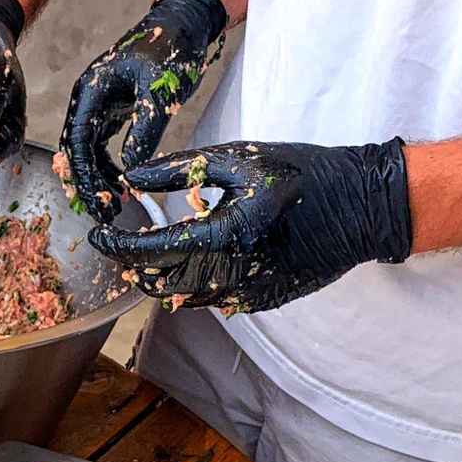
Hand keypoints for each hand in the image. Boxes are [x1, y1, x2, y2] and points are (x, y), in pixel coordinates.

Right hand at [57, 0, 227, 222]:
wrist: (181, 25)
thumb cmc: (168, 47)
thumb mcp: (158, 93)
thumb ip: (144, 132)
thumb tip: (132, 171)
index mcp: (90, 91)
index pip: (77, 142)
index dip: (84, 176)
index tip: (95, 201)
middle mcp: (88, 100)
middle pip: (76, 151)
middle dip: (87, 184)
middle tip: (103, 212)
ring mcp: (98, 105)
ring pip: (87, 151)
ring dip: (97, 178)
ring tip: (115, 204)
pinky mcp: (112, 111)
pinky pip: (101, 145)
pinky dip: (108, 166)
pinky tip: (122, 183)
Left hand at [88, 139, 413, 312]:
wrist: (362, 206)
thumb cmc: (302, 174)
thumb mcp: (239, 160)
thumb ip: (179, 170)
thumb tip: (132, 179)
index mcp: (222, 235)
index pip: (150, 251)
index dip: (117, 246)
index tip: (98, 237)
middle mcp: (232, 273)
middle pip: (161, 283)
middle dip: (135, 266)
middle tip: (124, 246)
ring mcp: (249, 294)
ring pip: (184, 299)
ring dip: (162, 279)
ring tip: (155, 254)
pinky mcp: (262, 302)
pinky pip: (214, 301)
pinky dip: (195, 284)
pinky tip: (198, 262)